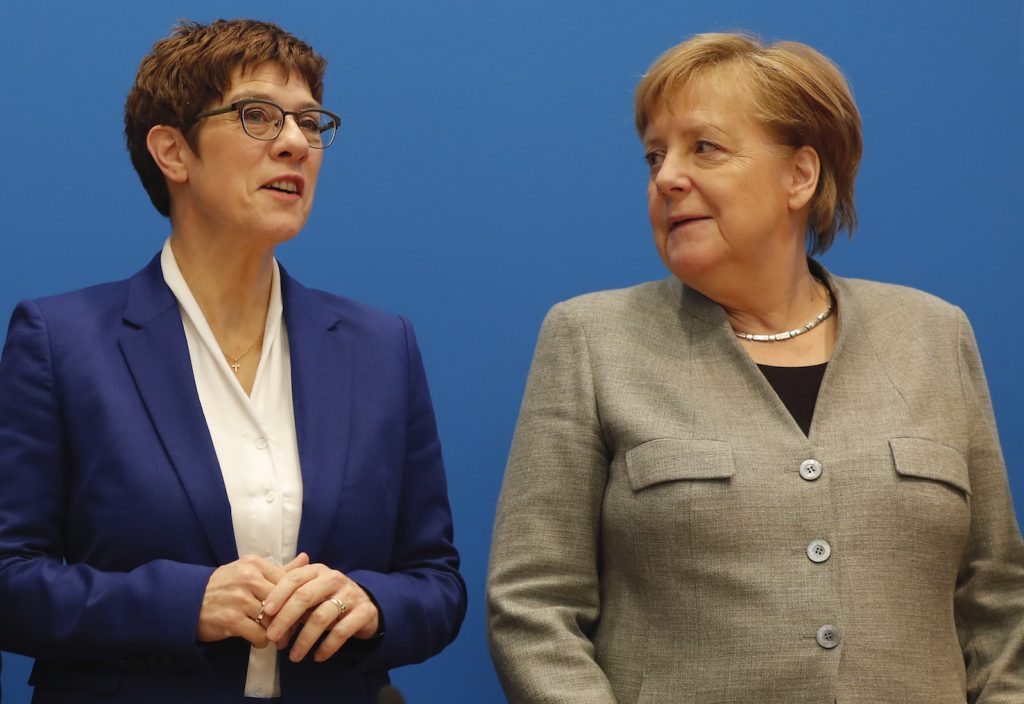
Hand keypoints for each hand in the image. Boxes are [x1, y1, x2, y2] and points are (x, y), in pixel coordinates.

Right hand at [196, 553, 308, 646]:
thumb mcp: (249, 570)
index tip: (300, 610)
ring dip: (278, 633)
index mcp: (255, 564)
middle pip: (284, 602)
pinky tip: (258, 640)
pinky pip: (259, 635)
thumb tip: (306, 559)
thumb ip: (279, 568)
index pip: (289, 582)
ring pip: (274, 620)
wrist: (187, 600)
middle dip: (291, 618)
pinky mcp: (231, 620)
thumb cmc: (224, 586)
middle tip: (293, 628)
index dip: (297, 599)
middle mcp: (248, 579)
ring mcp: (239, 599)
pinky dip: (262, 642)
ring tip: (278, 637)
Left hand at [262, 560, 379, 662]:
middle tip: (272, 637)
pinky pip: (342, 631)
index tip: (265, 612)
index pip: (295, 578)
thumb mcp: (310, 591)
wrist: (366, 605)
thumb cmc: (328, 599)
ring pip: (322, 617)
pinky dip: (327, 646)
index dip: (278, 594)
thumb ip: (288, 593)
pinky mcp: (364, 612)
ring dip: (304, 639)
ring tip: (293, 657)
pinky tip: (317, 657)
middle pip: (305, 596)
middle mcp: (334, 579)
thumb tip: (262, 606)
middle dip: (285, 618)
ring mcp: (351, 594)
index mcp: (318, 570)